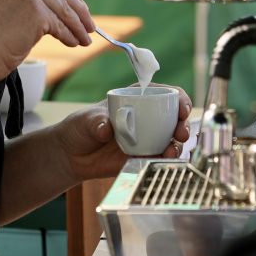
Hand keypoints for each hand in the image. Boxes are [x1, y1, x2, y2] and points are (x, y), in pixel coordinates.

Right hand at [0, 0, 93, 82]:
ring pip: (63, 8)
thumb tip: (60, 12)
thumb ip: (27, 4)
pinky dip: (70, 35)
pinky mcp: (34, 10)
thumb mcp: (5, 12)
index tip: (80, 9)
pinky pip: (60, 23)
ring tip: (85, 40)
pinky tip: (74, 43)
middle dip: (78, 10)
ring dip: (77, 26)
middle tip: (89, 26)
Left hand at [52, 85, 192, 182]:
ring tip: (171, 151)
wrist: (72, 155)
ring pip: (172, 140)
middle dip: (183, 124)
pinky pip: (160, 159)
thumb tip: (107, 129)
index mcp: (136, 98)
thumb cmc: (80, 127)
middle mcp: (147, 117)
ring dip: (178, 145)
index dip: (179, 99)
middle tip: (181, 133)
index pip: (165, 94)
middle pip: (174, 118)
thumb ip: (97, 122)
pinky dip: (166, 160)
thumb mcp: (86, 120)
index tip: (182, 108)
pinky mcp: (143, 157)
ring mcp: (147, 138)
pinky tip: (163, 161)